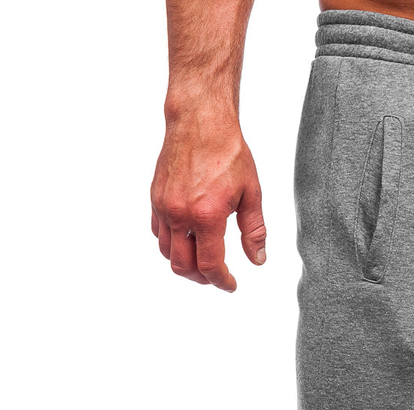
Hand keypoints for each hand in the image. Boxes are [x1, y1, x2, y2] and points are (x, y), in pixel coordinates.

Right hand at [151, 110, 265, 290]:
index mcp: (206, 215)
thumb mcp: (252, 193)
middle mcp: (180, 214)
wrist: (200, 120)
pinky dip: (171, 244)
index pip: (210, 265)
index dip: (222, 282)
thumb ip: (254, 231)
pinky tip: (187, 241)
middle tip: (216, 277)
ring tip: (202, 262)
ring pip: (167, 253)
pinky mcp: (155, 197)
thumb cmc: (228, 152)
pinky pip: (158, 233)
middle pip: (183, 266)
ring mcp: (163, 206)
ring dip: (185, 263)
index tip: (231, 285)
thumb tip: (257, 260)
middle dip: (202, 279)